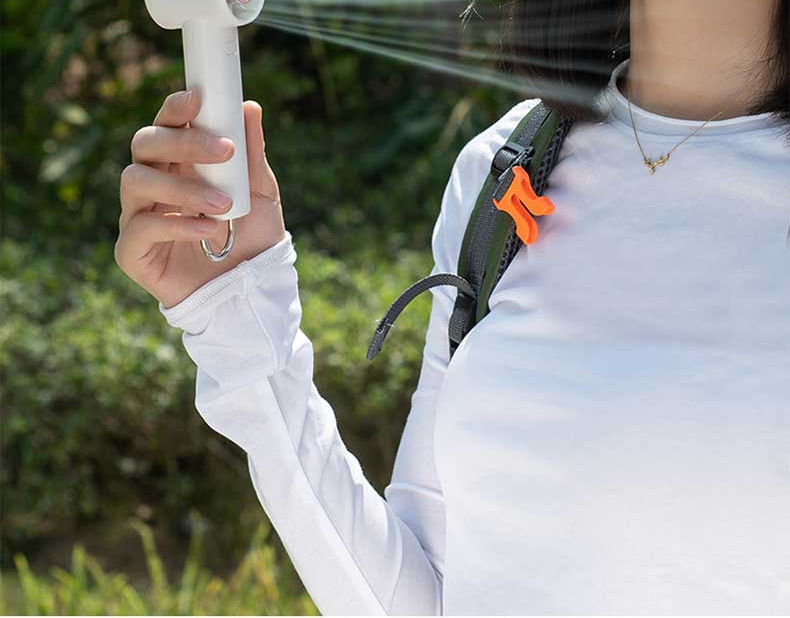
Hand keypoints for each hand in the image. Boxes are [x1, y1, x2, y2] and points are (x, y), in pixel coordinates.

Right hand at [115, 90, 285, 307]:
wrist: (249, 290)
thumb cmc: (250, 239)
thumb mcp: (260, 194)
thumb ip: (251, 155)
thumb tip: (249, 108)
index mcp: (179, 165)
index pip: (165, 126)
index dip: (174, 109)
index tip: (197, 99)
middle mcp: (153, 185)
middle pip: (144, 145)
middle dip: (183, 143)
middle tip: (224, 151)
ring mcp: (137, 217)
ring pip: (136, 182)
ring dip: (183, 188)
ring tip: (223, 205)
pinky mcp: (132, 252)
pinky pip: (141, 228)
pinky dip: (177, 225)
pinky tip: (208, 229)